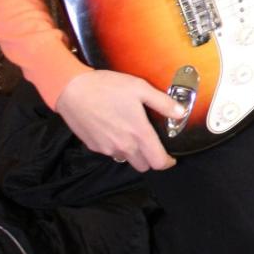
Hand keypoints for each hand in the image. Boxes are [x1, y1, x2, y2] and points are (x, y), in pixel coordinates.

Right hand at [56, 68, 185, 171]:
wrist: (72, 90)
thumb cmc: (107, 87)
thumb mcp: (140, 88)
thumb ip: (163, 103)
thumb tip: (181, 113)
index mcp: (139, 134)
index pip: (158, 162)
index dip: (167, 162)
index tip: (170, 157)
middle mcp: (124, 146)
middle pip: (143, 166)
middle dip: (150, 158)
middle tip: (151, 144)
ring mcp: (107, 148)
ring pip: (126, 159)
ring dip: (132, 153)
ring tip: (131, 133)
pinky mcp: (94, 146)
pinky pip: (110, 152)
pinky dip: (116, 146)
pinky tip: (114, 129)